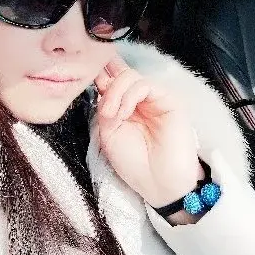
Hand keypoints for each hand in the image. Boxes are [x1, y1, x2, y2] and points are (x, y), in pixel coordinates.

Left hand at [94, 55, 202, 208]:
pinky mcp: (169, 100)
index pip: (110, 78)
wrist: (158, 184)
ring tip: (112, 116)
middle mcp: (138, 98)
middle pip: (118, 72)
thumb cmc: (134, 163)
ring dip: (115, 94)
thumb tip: (102, 85)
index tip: (85, 71)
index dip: (99, 71)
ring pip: (130, 76)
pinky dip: (129, 95)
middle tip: (103, 110)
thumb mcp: (108, 133)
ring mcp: (154, 98)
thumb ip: (104, 108)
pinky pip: (145, 84)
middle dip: (105, 82)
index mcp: (122, 105)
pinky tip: (124, 114)